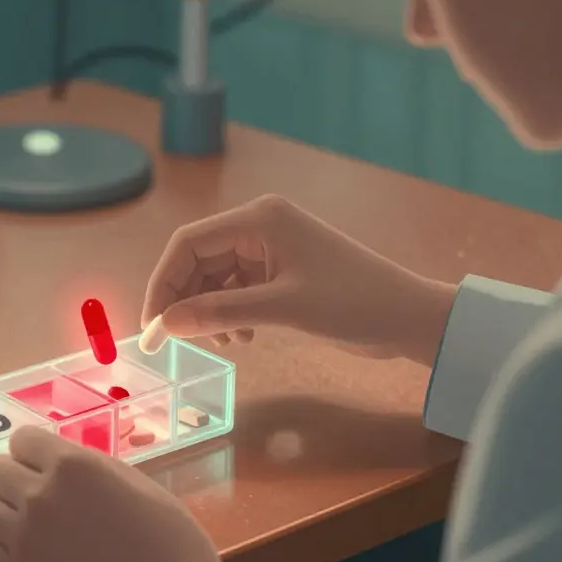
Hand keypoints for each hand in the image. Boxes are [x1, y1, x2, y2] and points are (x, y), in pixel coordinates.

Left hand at [0, 427, 227, 561]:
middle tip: (32, 494)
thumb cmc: (173, 544)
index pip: (22, 439)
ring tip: (25, 526)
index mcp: (74, 465)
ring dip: (0, 513)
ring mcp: (24, 537)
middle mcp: (39, 494)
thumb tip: (68, 467)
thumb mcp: (140, 486)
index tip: (45, 467)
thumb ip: (96, 470)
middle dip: (10, 477)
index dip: (34, 452)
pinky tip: (24, 554)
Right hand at [142, 194, 456, 364]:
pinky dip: (229, 313)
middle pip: (198, 260)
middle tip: (177, 341)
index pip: (188, 244)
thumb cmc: (352, 304)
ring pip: (215, 277)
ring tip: (224, 342)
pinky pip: (236, 288)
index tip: (152, 325)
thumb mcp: (281, 310)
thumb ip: (219, 313)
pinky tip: (242, 338)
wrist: (409, 317)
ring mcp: (272, 248)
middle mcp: (261, 226)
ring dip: (208, 310)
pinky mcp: (282, 271)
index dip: (163, 283)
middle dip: (184, 300)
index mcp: (259, 219)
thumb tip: (166, 324)